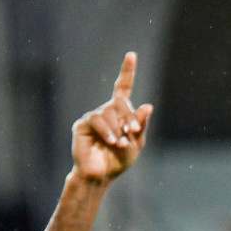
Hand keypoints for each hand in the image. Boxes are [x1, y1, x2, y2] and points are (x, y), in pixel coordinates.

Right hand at [71, 52, 153, 184]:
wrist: (102, 175)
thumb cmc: (119, 160)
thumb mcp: (136, 144)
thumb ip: (141, 125)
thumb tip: (148, 106)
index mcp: (120, 113)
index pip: (123, 87)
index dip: (127, 71)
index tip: (131, 55)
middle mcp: (106, 111)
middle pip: (120, 102)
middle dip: (129, 116)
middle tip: (132, 132)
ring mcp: (94, 116)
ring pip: (108, 112)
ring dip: (118, 128)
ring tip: (119, 144)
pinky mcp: (83, 124)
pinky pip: (97, 119)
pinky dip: (107, 130)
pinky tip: (111, 142)